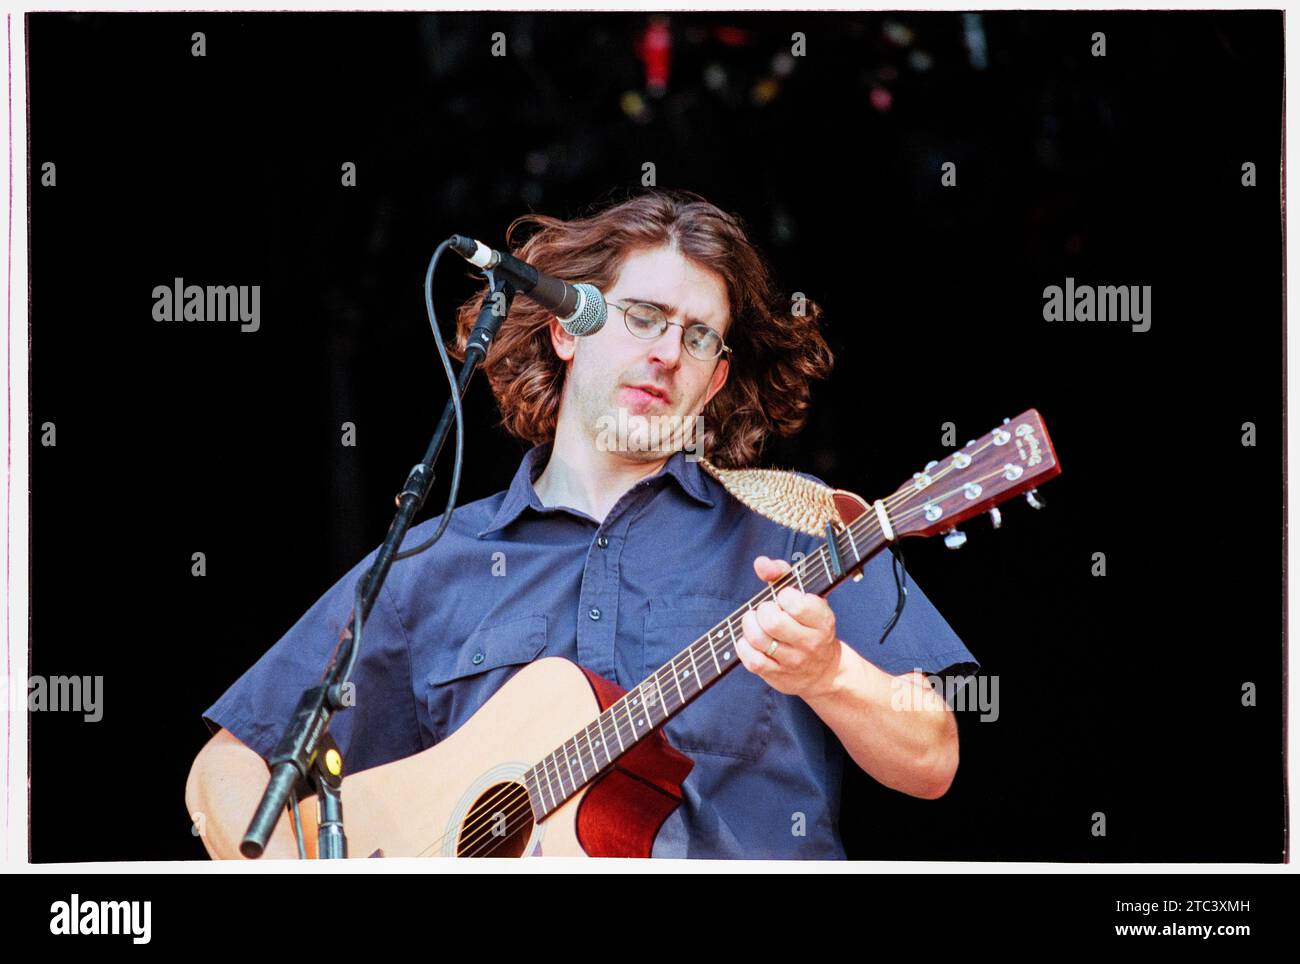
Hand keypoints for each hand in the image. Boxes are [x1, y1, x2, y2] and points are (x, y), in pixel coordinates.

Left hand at [737, 555, 841, 698]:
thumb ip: (783, 573)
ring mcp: (793, 661)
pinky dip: (744, 646)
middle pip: (773, 622)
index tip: (784, 597)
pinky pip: (752, 660)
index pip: (796, 604)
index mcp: (822, 620)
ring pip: (759, 640)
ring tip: (754, 622)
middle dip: (762, 610)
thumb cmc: (809, 625)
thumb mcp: (806, 596)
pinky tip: (749, 640)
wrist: (824, 671)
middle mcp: (810, 642)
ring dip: (749, 625)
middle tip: (766, 610)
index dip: (783, 595)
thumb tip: (761, 563)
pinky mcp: (777, 676)